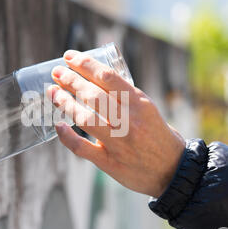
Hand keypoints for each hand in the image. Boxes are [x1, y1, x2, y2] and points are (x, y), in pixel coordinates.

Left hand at [46, 50, 184, 197]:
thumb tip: (94, 82)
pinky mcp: (110, 162)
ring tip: (53, 93)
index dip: (85, 64)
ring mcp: (118, 142)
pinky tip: (57, 126)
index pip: (108, 77)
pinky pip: (82, 148)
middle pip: (93, 95)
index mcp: (139, 103)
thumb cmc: (159, 136)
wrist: (173, 171)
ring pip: (85, 118)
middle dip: (70, 80)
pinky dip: (67, 137)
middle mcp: (129, 121)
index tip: (69, 57)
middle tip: (56, 72)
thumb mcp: (148, 109)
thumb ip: (124, 98)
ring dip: (65, 103)